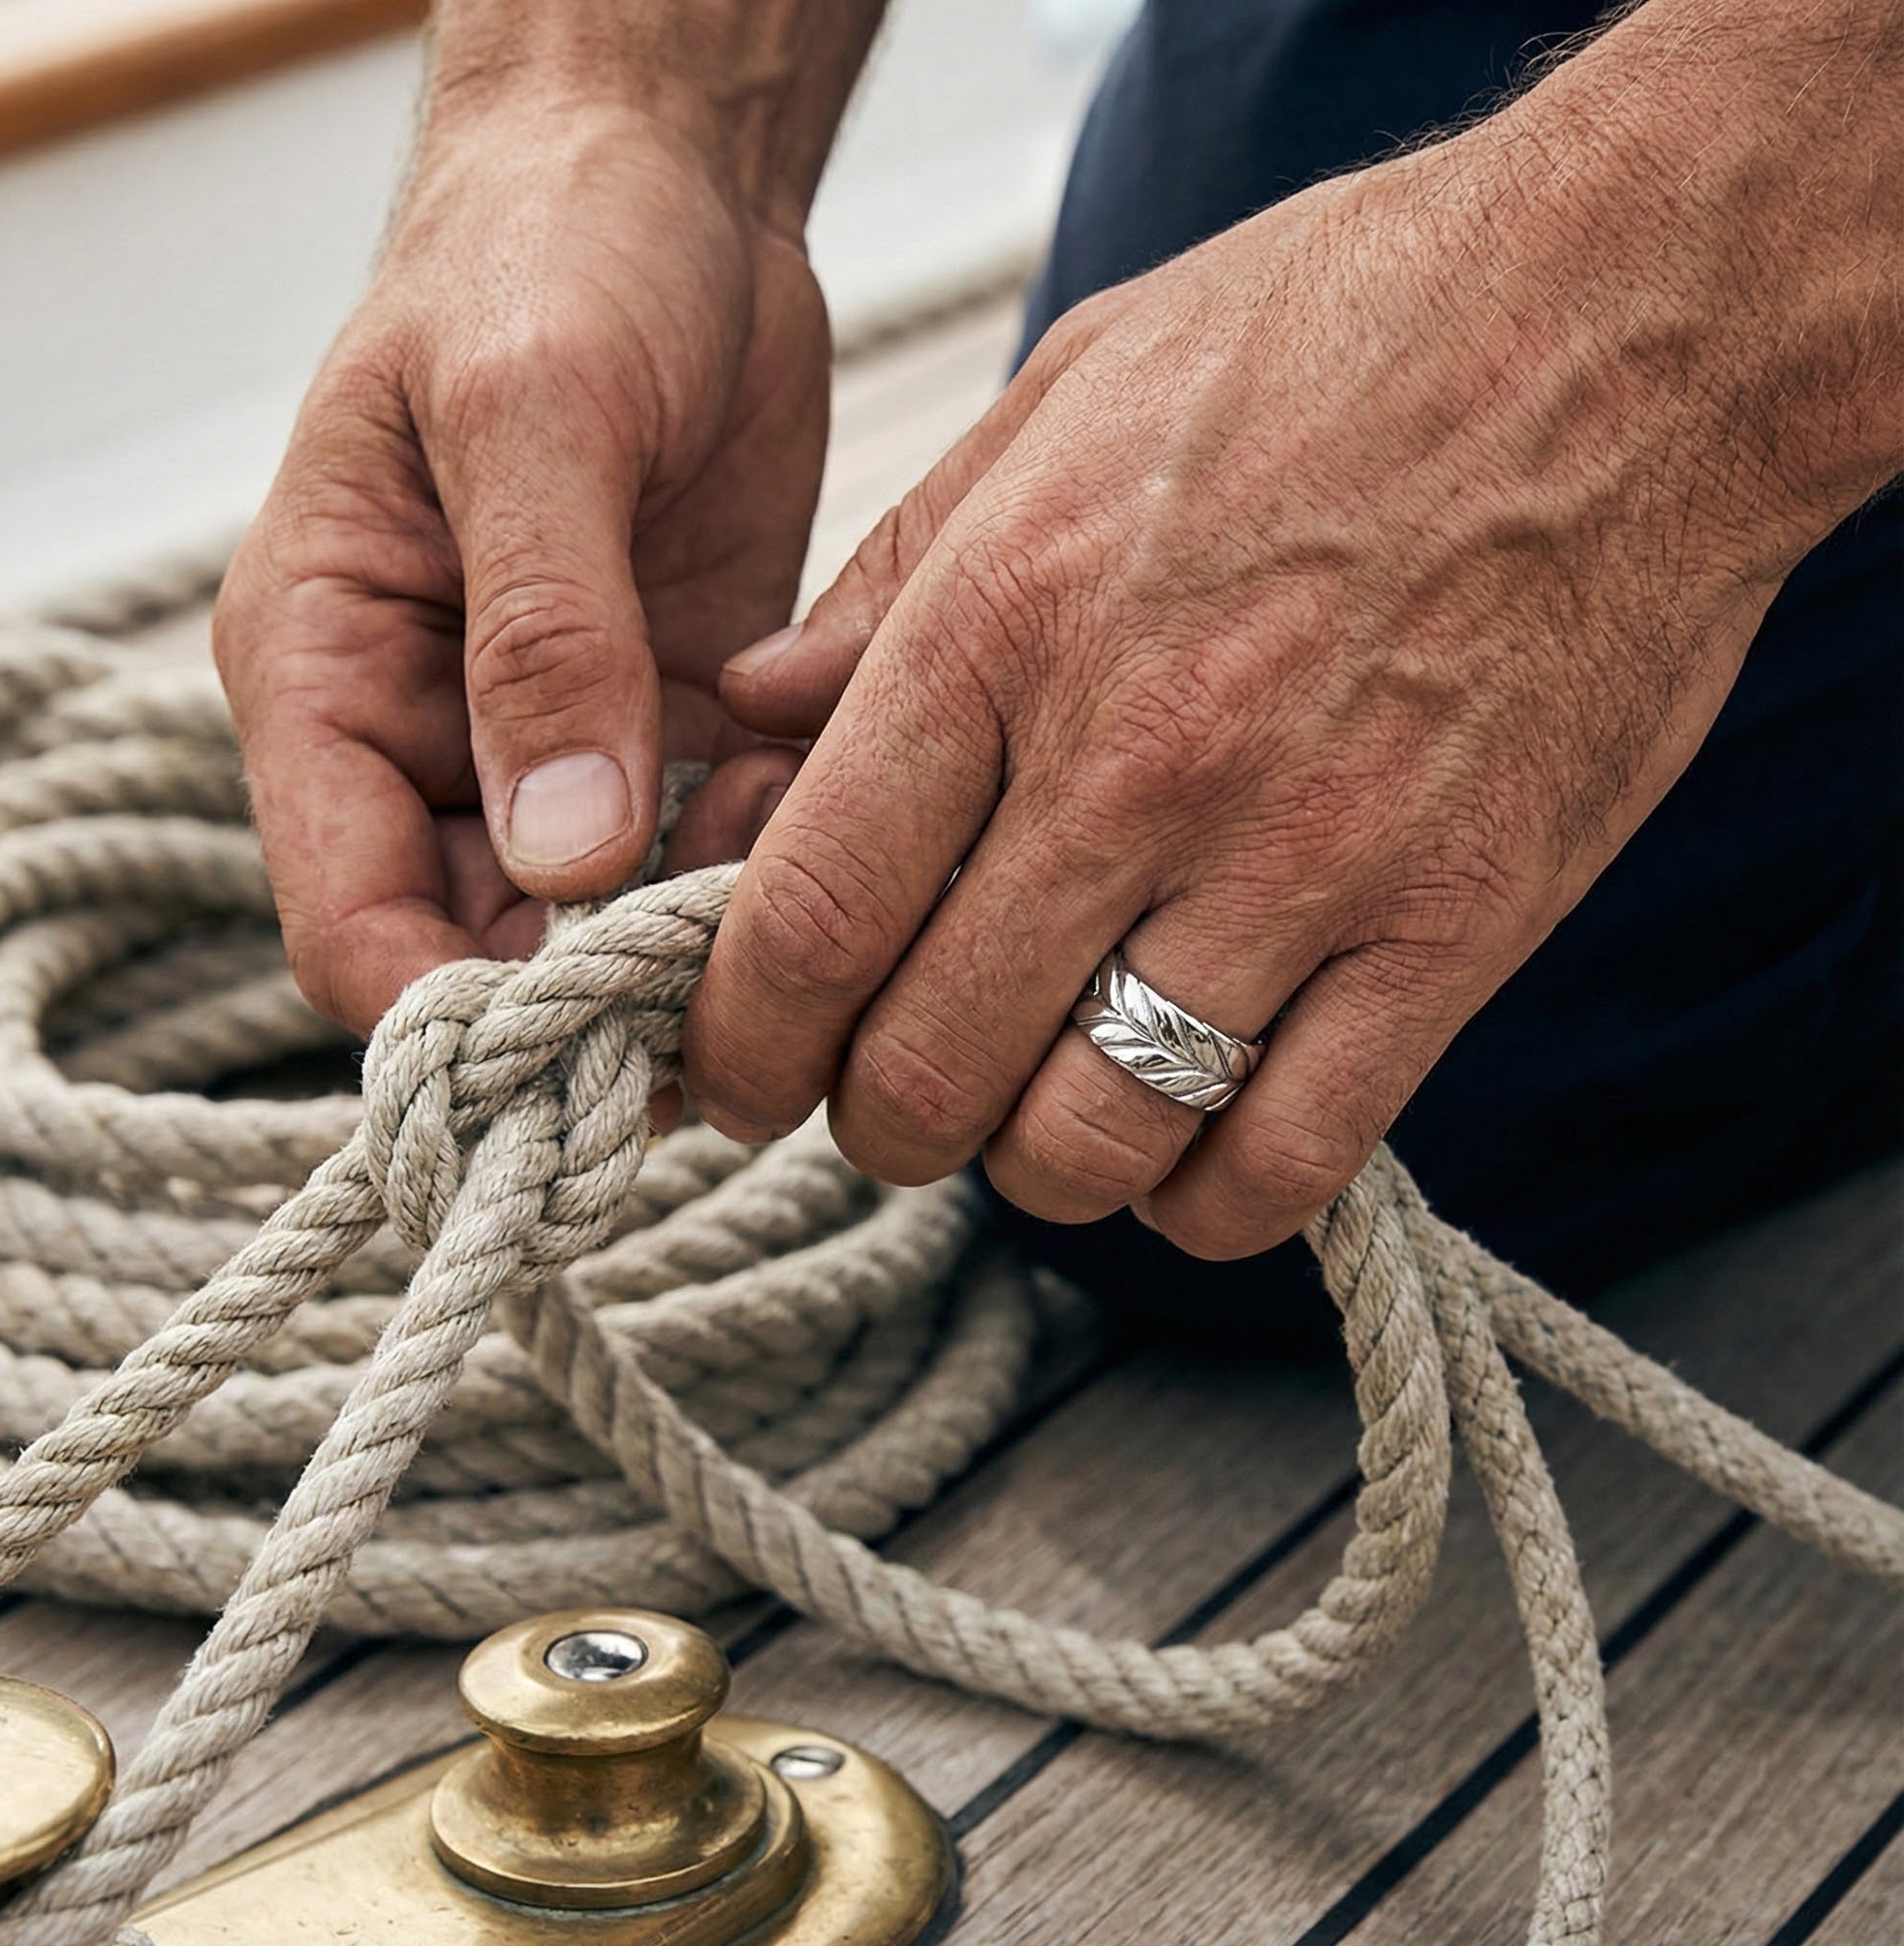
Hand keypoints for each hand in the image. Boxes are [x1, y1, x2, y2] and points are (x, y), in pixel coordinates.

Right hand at [215, 102, 817, 1032]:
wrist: (667, 188)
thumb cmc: (549, 256)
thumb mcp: (531, 415)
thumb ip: (540, 635)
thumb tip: (565, 855)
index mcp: (325, 672)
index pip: (349, 919)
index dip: (452, 1015)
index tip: (582, 1054)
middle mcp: (427, 733)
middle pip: (486, 950)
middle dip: (600, 1002)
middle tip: (730, 1013)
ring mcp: (550, 737)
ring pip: (609, 920)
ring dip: (699, 935)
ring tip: (789, 887)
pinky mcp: (664, 717)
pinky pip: (707, 842)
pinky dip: (763, 851)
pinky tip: (818, 795)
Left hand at [681, 120, 1811, 1258]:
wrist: (1633, 321)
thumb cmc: (1335, 338)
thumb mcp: (1064, 396)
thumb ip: (892, 581)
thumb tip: (757, 715)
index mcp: (1005, 626)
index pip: (811, 914)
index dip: (741, 1041)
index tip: (731, 1079)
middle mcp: (1136, 764)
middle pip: (928, 1064)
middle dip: (873, 1127)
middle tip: (884, 1106)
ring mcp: (1303, 858)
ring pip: (1091, 1141)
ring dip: (1032, 1170)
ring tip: (1038, 1117)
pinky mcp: (1452, 926)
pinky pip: (1286, 1160)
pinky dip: (1203, 1205)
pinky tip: (1185, 1154)